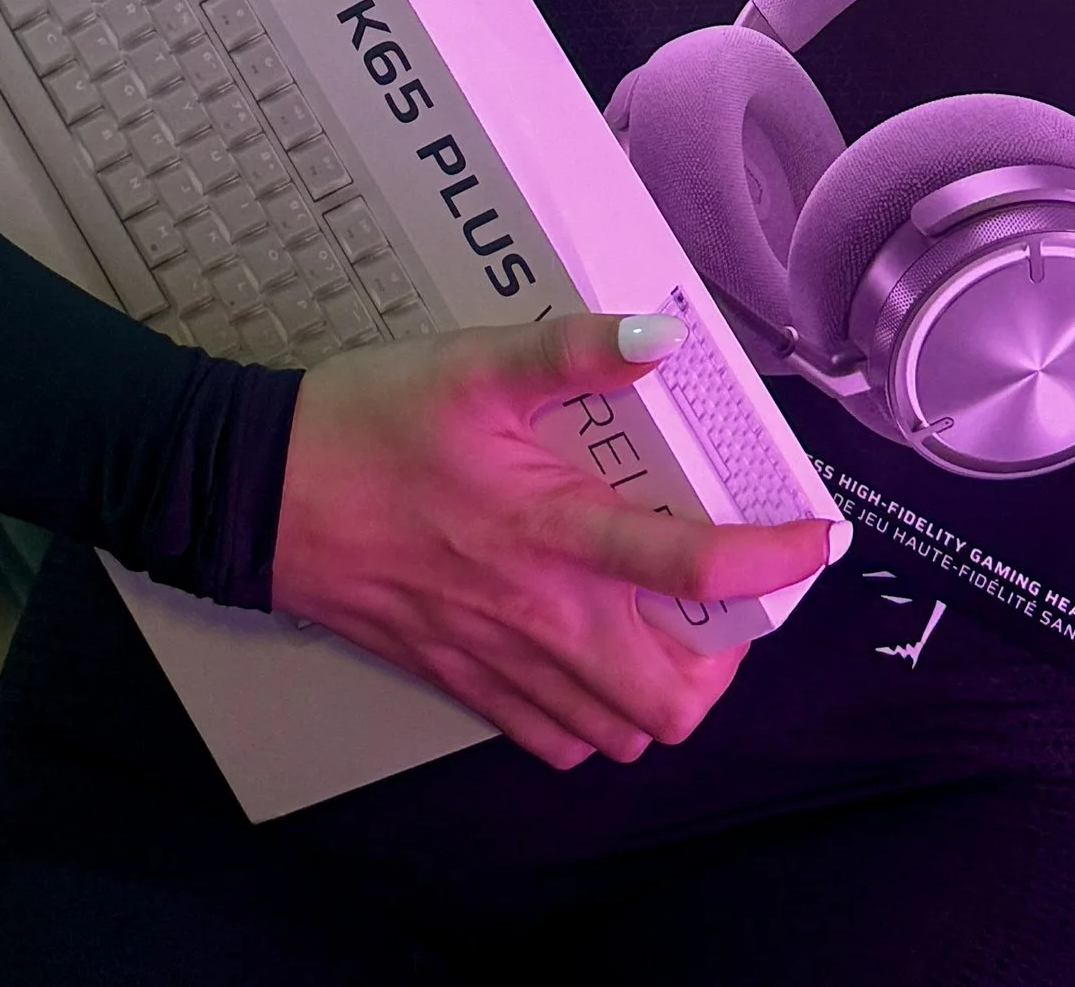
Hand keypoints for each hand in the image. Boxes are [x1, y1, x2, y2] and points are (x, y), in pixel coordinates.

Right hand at [269, 311, 832, 770]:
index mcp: (553, 533)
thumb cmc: (368, 421)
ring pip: (617, 730)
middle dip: (720, 663)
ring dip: (659, 692)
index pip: (694, 568)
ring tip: (664, 627)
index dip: (773, 561)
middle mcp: (538, 616)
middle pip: (671, 701)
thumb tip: (661, 335)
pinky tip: (588, 653)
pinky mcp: (458, 678)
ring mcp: (497, 660)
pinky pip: (550, 738)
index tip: (814, 539)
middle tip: (723, 599)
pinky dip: (590, 716)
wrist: (261, 490)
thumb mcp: (474, 363)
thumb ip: (573, 349)